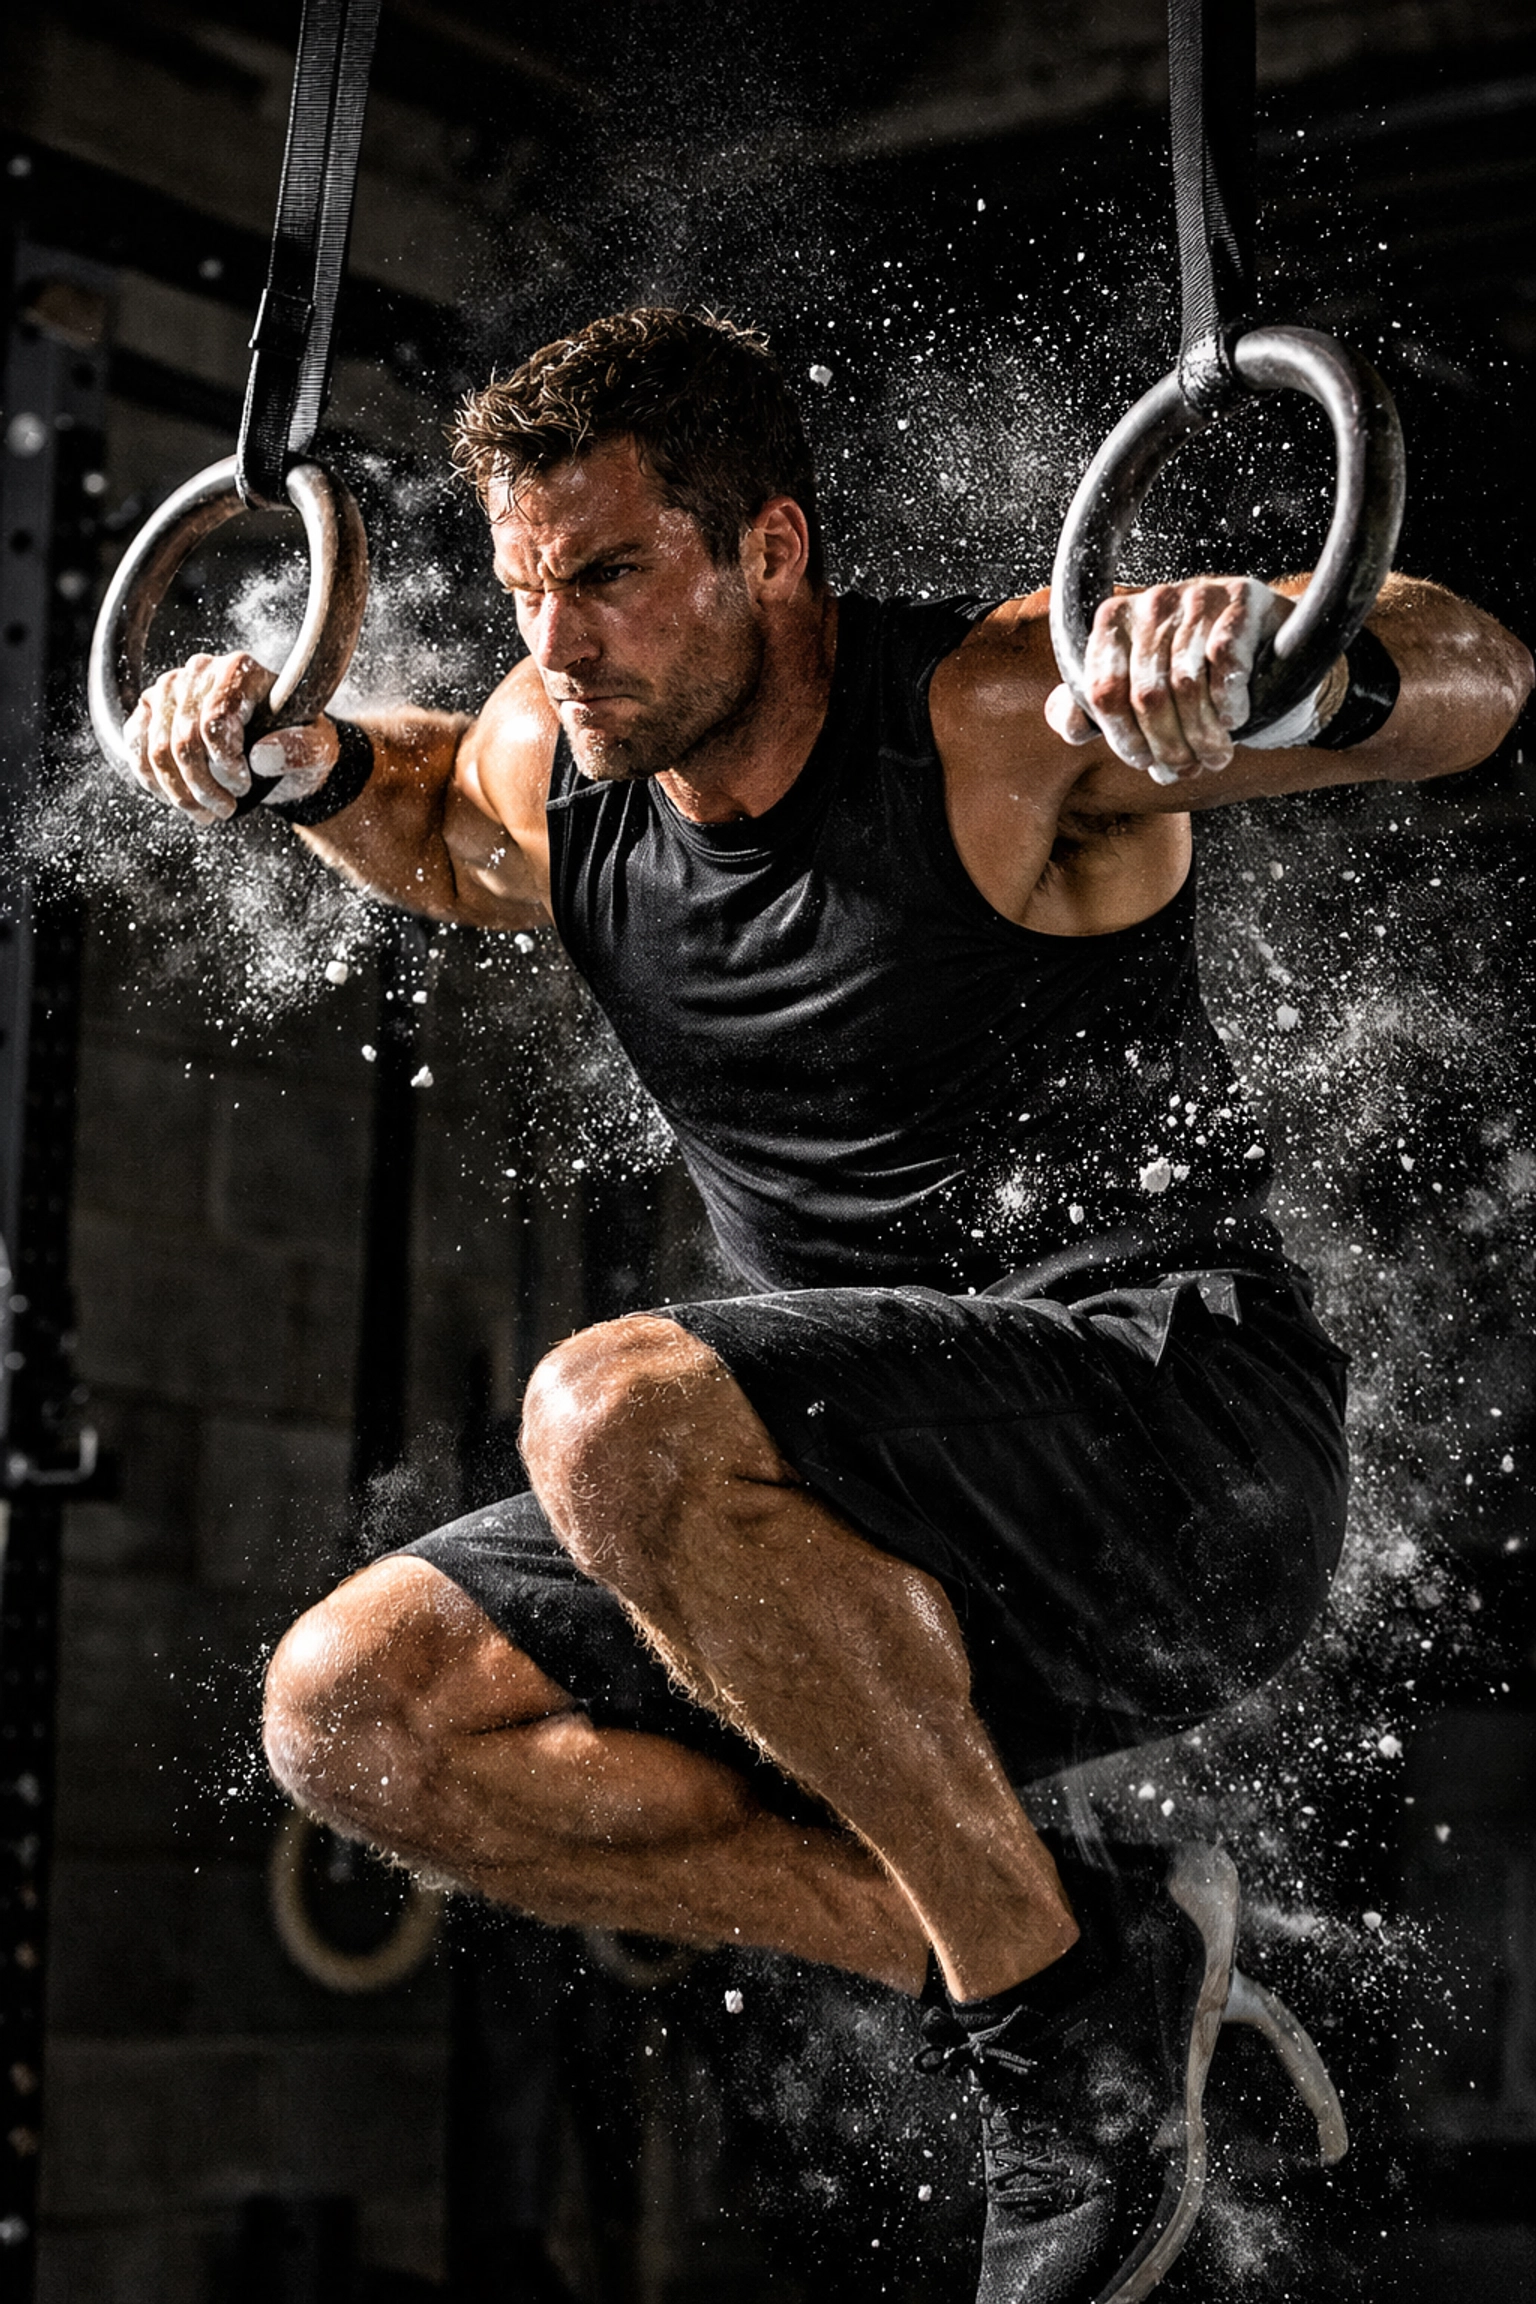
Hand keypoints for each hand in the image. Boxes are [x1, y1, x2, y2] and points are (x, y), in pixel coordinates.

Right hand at [124, 650, 338, 823]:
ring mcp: (169, 688)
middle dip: (203, 788)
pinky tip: (176, 799)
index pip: (215, 722)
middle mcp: (199, 670)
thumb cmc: (299, 744)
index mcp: (239, 671)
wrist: (276, 747)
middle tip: (226, 810)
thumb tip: (262, 756)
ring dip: (179, 793)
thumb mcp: (318, 750)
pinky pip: (135, 748)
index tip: (244, 785)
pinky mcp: (148, 708)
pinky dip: (153, 781)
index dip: (226, 764)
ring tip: (206, 813)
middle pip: (184, 741)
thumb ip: (302, 750)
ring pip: (156, 751)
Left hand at [1045, 577, 1301, 783]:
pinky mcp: (1240, 599)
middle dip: (1167, 746)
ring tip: (1214, 758)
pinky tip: (1233, 720)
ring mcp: (1196, 595)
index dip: (1123, 738)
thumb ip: (1092, 706)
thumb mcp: (1135, 684)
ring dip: (1202, 736)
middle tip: (1185, 770)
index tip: (1143, 763)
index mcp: (1113, 620)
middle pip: (1146, 696)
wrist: (1260, 636)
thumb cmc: (1188, 669)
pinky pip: (1225, 662)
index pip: (1104, 692)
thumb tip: (1070, 727)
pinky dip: (1228, 702)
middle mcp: (1151, 601)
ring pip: (1187, 686)